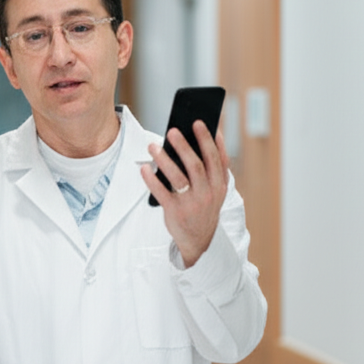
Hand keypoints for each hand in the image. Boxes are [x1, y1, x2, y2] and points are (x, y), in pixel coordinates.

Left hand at [140, 121, 230, 266]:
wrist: (199, 240)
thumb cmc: (203, 206)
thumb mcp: (214, 190)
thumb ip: (208, 169)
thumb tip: (191, 141)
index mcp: (219, 184)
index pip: (217, 158)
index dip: (209, 140)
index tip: (199, 122)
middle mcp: (208, 193)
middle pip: (196, 165)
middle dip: (185, 146)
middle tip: (172, 130)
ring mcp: (192, 203)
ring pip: (178, 177)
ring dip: (164, 160)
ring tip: (152, 146)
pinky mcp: (175, 212)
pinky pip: (161, 193)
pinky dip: (152, 179)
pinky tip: (144, 167)